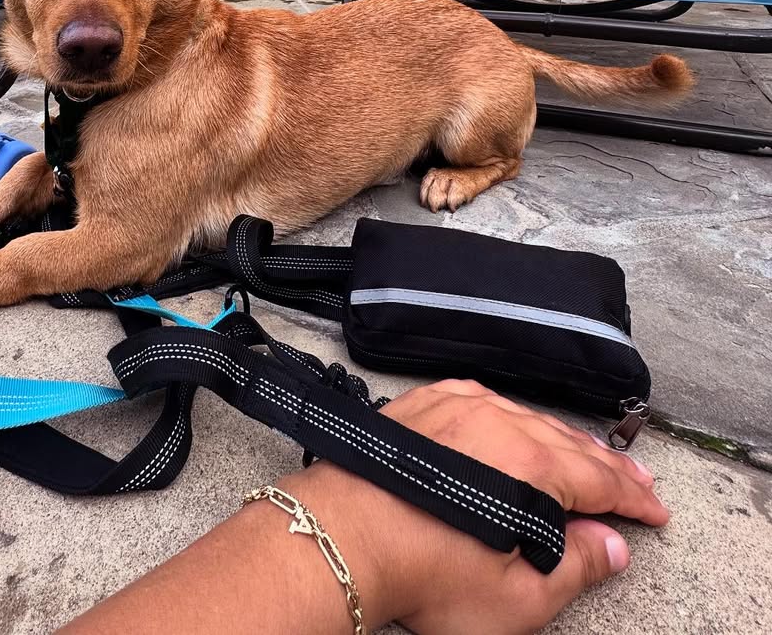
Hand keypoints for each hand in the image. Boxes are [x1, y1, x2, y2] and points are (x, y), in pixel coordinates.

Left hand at [280, 379, 669, 634]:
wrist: (342, 537)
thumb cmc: (425, 574)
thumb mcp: (516, 598)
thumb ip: (574, 569)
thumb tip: (613, 545)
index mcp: (530, 465)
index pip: (601, 480)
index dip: (633, 500)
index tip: (656, 512)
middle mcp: (498, 421)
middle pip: (569, 444)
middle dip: (608, 467)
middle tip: (638, 483)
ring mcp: (456, 405)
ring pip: (527, 418)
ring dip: (561, 440)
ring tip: (585, 456)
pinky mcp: (423, 403)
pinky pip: (481, 400)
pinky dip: (510, 416)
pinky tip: (516, 424)